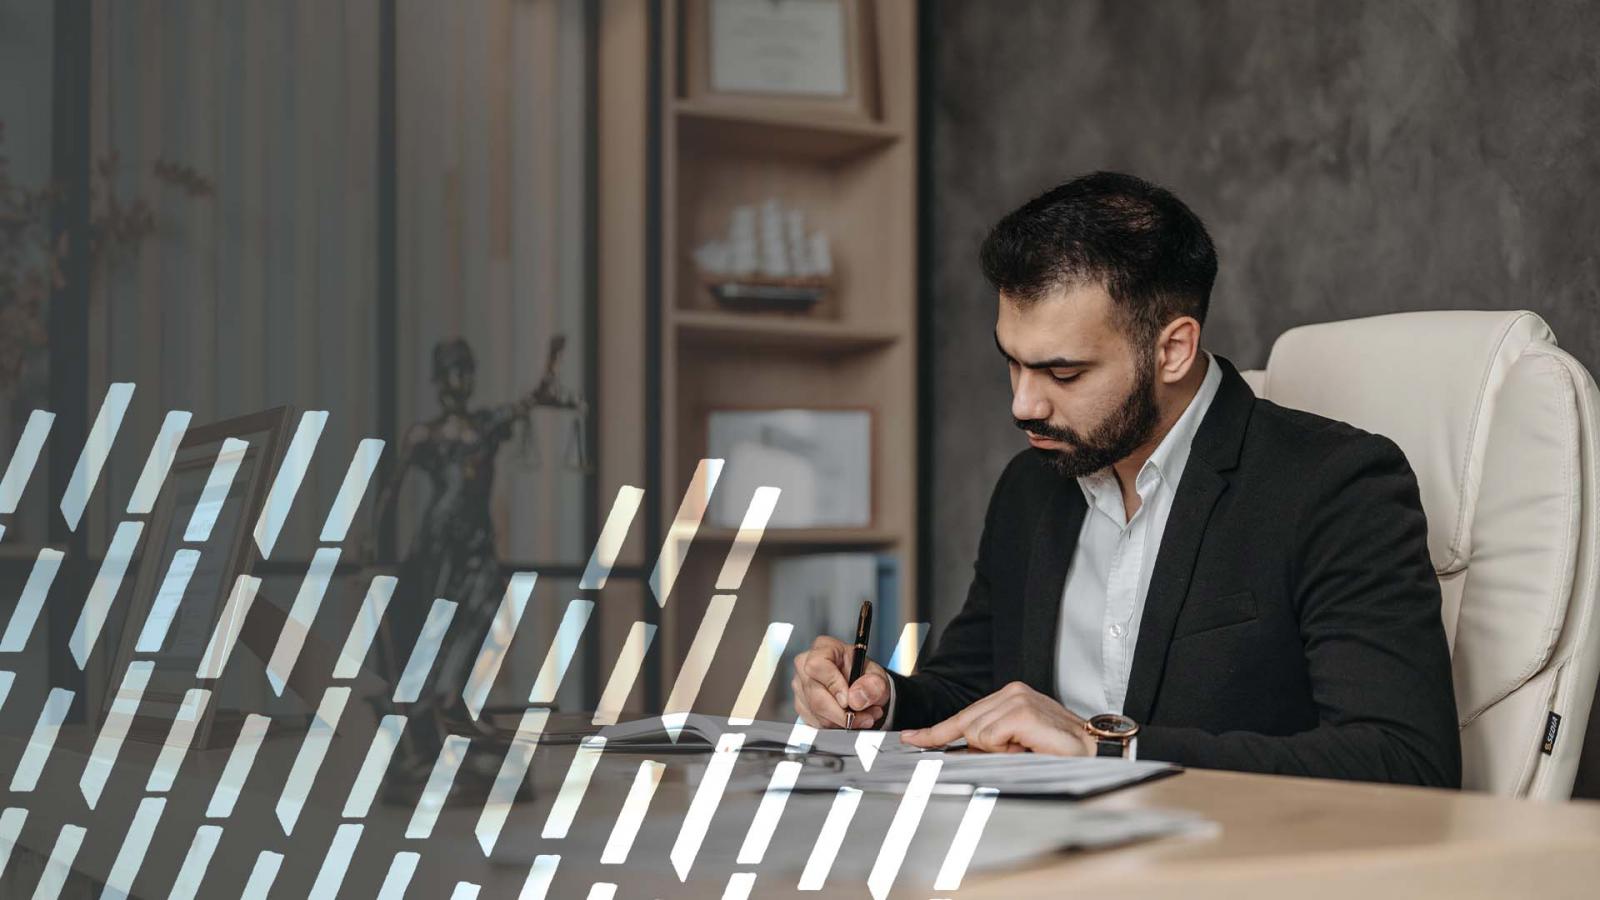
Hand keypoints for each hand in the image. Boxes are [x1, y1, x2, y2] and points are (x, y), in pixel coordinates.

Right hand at [792, 635, 890, 729]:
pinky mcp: (801, 705)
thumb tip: (855, 699)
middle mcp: (806, 665)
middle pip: (814, 694)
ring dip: (841, 721)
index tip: (848, 701)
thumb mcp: (878, 677)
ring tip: (862, 716)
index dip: (833, 685)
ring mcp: (801, 686)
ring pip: (815, 712)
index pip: (817, 665)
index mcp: (824, 648)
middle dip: (841, 713)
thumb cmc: (866, 676)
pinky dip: (834, 726)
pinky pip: (814, 722)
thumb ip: (873, 685)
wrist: (862, 688)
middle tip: (864, 717)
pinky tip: (847, 718)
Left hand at [900, 681, 1094, 755]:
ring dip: (999, 750)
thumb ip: (988, 743)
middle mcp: (1010, 691)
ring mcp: (1016, 698)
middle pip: (965, 724)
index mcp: (1009, 696)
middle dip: (980, 747)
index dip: (935, 731)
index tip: (911, 739)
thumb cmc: (1059, 751)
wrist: (1095, 752)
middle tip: (1016, 750)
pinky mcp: (1021, 711)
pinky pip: (989, 738)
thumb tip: (956, 751)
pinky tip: (1028, 746)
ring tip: (1027, 748)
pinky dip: (1006, 749)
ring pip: (976, 733)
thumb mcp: (1017, 745)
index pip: (964, 715)